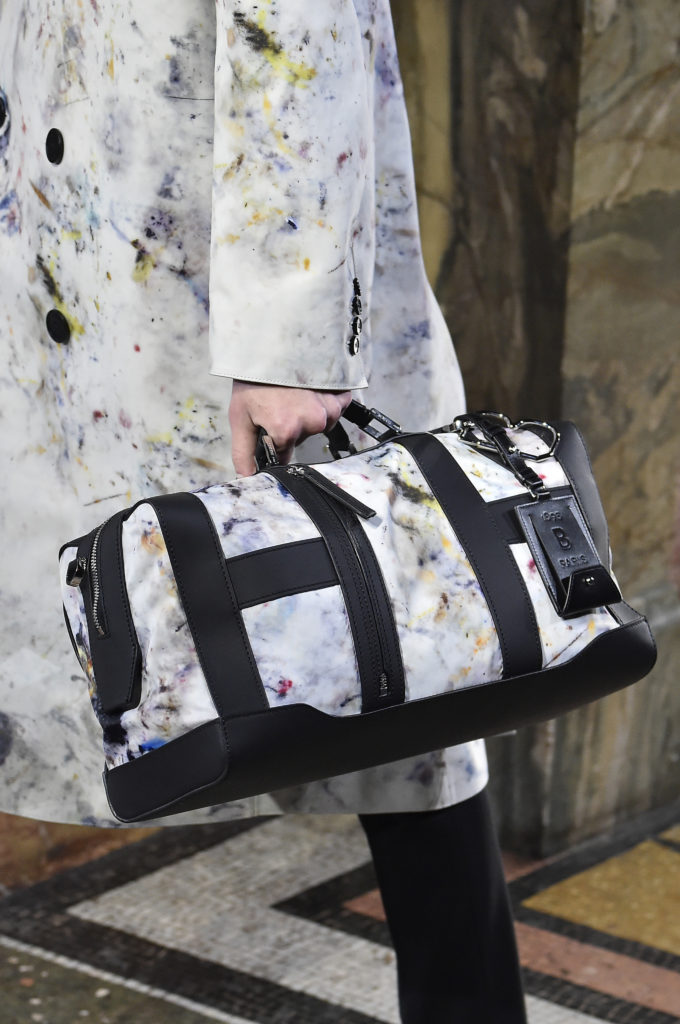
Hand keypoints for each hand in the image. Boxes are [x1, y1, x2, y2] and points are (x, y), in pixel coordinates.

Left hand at [229, 381, 352, 476]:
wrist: (271, 344)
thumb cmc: (254, 380)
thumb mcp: (241, 417)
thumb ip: (243, 452)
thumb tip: (246, 478)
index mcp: (287, 431)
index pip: (284, 454)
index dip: (275, 441)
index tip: (269, 424)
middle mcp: (312, 422)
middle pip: (303, 439)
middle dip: (292, 426)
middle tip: (279, 403)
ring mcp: (329, 408)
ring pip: (320, 425)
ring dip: (309, 415)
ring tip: (294, 394)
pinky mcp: (340, 395)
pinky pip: (336, 409)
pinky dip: (325, 402)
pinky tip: (310, 390)